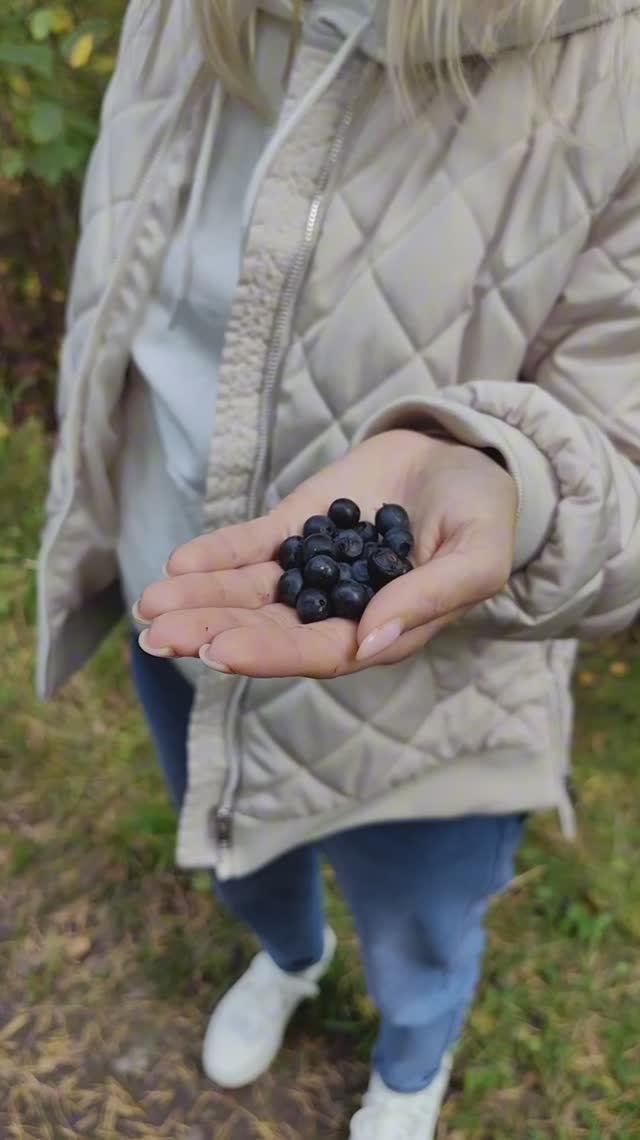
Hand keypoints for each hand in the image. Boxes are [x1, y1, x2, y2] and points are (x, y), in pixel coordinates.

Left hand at [136, 430, 517, 677]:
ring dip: (200, 598)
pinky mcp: (296, 528)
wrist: (463, 456)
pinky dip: (216, 554)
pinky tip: (179, 563)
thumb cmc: (482, 515)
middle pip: (267, 628)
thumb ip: (429, 598)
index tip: (216, 650)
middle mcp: (337, 608)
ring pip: (248, 592)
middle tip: (158, 634)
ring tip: (149, 605)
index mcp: (380, 629)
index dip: (267, 653)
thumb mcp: (477, 555)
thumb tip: (370, 643)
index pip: (317, 652)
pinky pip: (251, 546)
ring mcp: (313, 569)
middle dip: (212, 630)